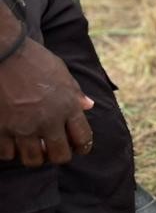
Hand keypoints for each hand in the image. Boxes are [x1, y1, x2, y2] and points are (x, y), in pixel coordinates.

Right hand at [0, 39, 94, 166]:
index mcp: (68, 106)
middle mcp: (48, 121)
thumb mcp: (62, 73)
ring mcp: (23, 127)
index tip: (78, 146)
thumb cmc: (34, 60)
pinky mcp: (1, 129)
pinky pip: (7, 154)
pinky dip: (10, 151)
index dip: (83, 146)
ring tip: (32, 147)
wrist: (4, 53)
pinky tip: (11, 142)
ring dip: (34, 156)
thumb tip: (89, 106)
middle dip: (59, 155)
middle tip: (53, 149)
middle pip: (60, 156)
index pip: (83, 139)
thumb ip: (75, 93)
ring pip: (33, 160)